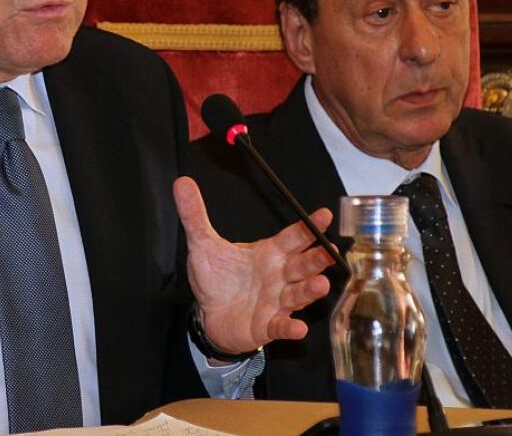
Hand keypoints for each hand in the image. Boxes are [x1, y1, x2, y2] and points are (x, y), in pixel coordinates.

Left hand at [174, 176, 333, 356]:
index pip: (293, 237)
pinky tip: (298, 328)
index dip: (309, 226)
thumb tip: (182, 183)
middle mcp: (278, 276)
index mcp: (269, 253)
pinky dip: (290, 328)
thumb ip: (195, 215)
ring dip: (310, 290)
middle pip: (302, 265)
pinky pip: (281, 326)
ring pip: (298, 294)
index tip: (325, 215)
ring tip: (320, 285)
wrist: (208, 315)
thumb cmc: (216, 279)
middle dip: (317, 259)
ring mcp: (276, 302)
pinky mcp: (268, 325)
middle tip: (329, 252)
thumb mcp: (203, 245)